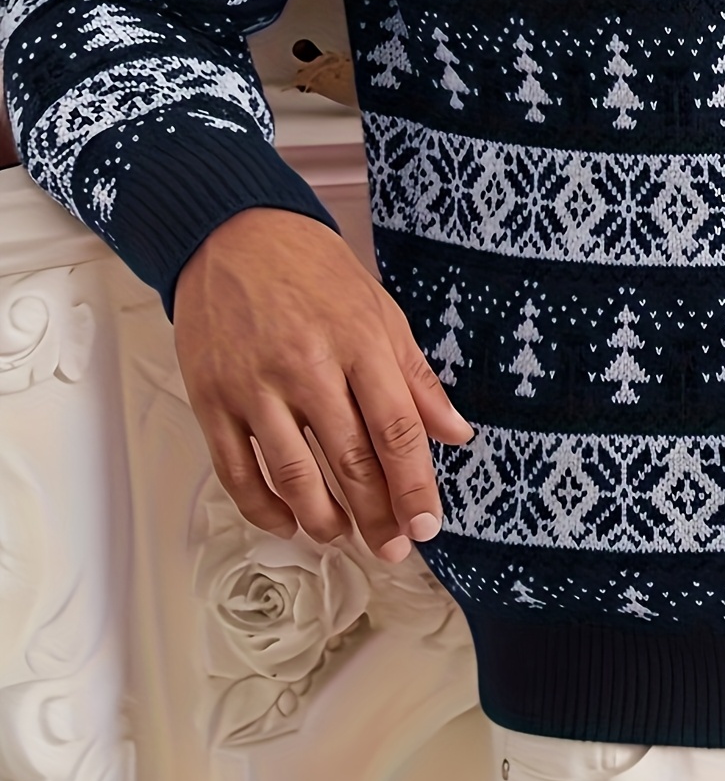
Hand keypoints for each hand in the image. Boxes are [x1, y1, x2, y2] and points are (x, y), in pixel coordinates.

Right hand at [174, 208, 472, 559]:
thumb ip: (416, 378)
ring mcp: (254, 386)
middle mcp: (307, 367)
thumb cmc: (311, 270)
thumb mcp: (379, 310)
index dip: (415, 484)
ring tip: (343, 537)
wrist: (231, 233)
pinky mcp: (211, 398)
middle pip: (350, 461)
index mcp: (359, 342)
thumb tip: (457, 432)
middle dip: (377, 516)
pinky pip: (237, 470)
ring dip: (323, 520)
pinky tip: (287, 522)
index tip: (427, 524)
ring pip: (294, 476)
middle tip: (393, 547)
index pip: (396, 430)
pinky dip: (263, 508)